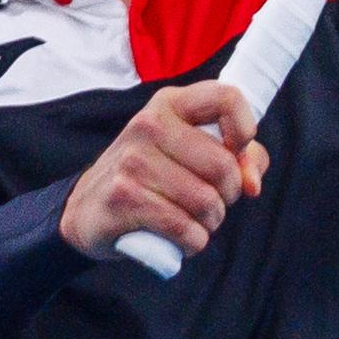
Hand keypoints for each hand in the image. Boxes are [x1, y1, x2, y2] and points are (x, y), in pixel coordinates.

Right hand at [59, 81, 270, 261]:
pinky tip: (180, 237)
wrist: (87, 207)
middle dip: (229, 195)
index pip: (226, 97)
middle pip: (224, 166)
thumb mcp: (189, 152)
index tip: (237, 152)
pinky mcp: (123, 198)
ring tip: (193, 220)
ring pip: (207, 202)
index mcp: (170, 103)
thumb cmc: (152, 176)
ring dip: (210, 223)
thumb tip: (252, 183)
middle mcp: (149, 124)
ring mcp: (133, 160)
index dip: (245, 129)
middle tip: (211, 201)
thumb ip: (238, 158)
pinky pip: (186, 229)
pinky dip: (192, 242)